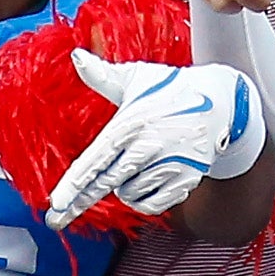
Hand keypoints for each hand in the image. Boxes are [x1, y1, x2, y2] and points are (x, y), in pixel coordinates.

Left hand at [49, 55, 257, 226]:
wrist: (220, 100)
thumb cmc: (169, 89)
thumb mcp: (136, 78)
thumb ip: (102, 75)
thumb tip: (76, 56)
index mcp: (131, 122)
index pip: (96, 159)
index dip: (74, 184)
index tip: (56, 203)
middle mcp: (149, 145)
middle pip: (106, 184)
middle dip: (76, 204)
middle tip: (55, 220)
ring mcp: (170, 165)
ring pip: (127, 194)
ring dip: (123, 187)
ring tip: (136, 163)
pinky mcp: (187, 179)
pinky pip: (151, 205)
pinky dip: (142, 199)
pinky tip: (145, 182)